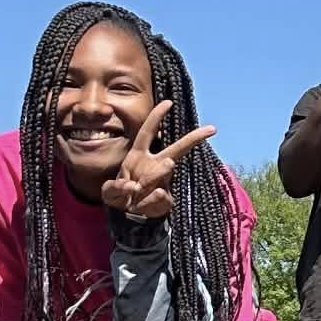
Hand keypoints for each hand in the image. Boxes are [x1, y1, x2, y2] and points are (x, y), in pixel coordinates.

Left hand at [100, 102, 218, 219]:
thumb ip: (115, 189)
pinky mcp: (168, 199)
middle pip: (176, 148)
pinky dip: (145, 203)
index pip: (147, 132)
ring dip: (148, 180)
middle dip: (192, 139)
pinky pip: (159, 197)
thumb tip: (133, 187)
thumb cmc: (121, 197)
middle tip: (210, 129)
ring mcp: (163, 180)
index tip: (169, 102)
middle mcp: (154, 164)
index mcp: (139, 156)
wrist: (130, 218)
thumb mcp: (110, 192)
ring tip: (136, 191)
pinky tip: (139, 206)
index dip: (156, 117)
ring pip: (163, 171)